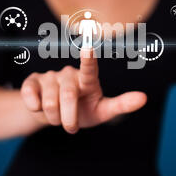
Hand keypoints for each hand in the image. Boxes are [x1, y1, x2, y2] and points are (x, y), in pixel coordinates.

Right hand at [20, 49, 146, 133]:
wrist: (55, 115)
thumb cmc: (83, 110)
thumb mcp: (102, 111)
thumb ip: (121, 104)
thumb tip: (144, 98)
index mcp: (87, 80)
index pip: (89, 69)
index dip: (88, 59)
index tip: (88, 47)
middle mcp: (69, 74)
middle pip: (68, 96)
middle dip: (69, 119)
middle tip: (71, 128)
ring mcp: (50, 76)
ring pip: (49, 103)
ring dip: (53, 118)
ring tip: (57, 117)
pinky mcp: (33, 81)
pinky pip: (31, 97)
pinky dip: (35, 108)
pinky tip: (38, 107)